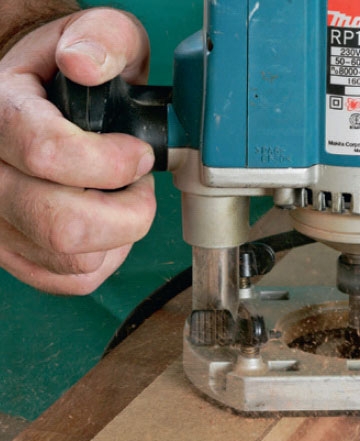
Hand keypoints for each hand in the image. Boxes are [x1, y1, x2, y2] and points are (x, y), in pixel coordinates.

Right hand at [0, 8, 155, 293]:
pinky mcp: (16, 255)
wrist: (39, 102)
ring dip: (120, 235)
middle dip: (127, 213)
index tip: (139, 156)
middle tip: (139, 185)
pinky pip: (74, 279)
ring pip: (71, 259)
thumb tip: (84, 63)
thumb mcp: (94, 38)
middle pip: (61, 226)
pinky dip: (107, 259)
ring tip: (121, 198)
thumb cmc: (70, 78)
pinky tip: (107, 225)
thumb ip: (101, 39)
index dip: (112, 163)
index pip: (46, 154)